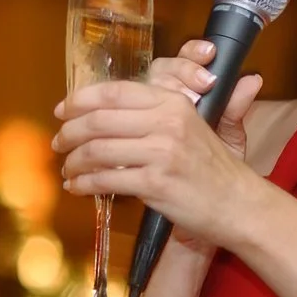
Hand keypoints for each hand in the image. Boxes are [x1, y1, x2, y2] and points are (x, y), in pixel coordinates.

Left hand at [51, 55, 263, 251]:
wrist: (238, 203)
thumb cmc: (213, 166)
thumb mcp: (195, 124)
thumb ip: (157, 109)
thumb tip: (115, 100)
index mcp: (172, 102)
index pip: (114, 92)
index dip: (80, 100)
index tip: (62, 110)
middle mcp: (166, 122)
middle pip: (98, 120)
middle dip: (69, 132)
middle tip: (59, 143)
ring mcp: (161, 153)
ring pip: (97, 151)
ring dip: (73, 161)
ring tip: (67, 169)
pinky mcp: (156, 184)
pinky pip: (106, 180)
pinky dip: (84, 184)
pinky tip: (78, 187)